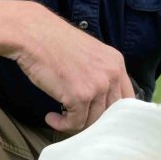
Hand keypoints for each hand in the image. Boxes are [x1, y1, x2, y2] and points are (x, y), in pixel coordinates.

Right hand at [8, 3, 134, 132]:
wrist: (33, 34)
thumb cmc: (54, 43)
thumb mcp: (88, 54)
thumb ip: (100, 74)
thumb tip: (100, 103)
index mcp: (116, 62)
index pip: (127, 99)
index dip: (113, 113)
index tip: (98, 118)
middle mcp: (111, 74)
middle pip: (111, 113)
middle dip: (92, 120)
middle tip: (75, 118)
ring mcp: (97, 86)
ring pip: (93, 121)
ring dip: (75, 123)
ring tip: (60, 116)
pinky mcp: (80, 96)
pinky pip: (75, 123)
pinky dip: (62, 125)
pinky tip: (52, 117)